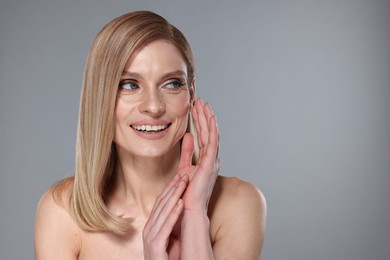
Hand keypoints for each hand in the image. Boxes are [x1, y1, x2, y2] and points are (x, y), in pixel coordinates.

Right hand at [142, 174, 186, 259]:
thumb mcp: (171, 238)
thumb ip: (173, 224)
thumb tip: (181, 205)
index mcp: (152, 227)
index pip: (161, 203)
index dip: (171, 189)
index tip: (180, 176)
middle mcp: (149, 231)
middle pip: (161, 204)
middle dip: (173, 188)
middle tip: (183, 174)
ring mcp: (150, 240)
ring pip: (162, 213)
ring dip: (174, 196)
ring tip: (184, 183)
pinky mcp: (155, 249)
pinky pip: (164, 228)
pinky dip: (173, 215)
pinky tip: (181, 203)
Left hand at [177, 98, 219, 212]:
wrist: (189, 210)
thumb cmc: (187, 193)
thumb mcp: (185, 166)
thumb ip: (187, 152)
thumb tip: (187, 136)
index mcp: (206, 160)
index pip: (204, 136)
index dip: (200, 121)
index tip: (196, 108)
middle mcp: (211, 159)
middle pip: (208, 132)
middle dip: (204, 116)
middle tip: (200, 100)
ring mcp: (212, 161)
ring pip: (211, 134)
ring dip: (208, 118)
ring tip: (204, 104)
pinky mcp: (210, 164)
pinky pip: (213, 143)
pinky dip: (212, 129)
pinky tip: (211, 118)